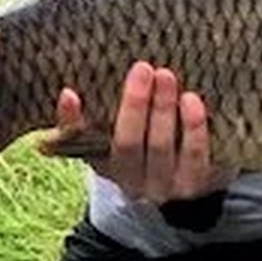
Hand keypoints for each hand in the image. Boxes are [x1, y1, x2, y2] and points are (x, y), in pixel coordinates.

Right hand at [53, 60, 232, 203]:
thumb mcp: (111, 143)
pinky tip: (190, 99)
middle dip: (135, 104)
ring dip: (163, 109)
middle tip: (142, 68)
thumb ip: (90, 120)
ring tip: (165, 75)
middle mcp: (130, 180)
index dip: (71, 121)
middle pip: (128, 143)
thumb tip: (67, 93)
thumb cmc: (139, 151)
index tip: (69, 93)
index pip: (79, 144)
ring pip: (160, 147)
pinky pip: (194, 156)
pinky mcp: (193, 184)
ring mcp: (162, 185)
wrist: (177, 193)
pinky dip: (192, 128)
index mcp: (103, 165)